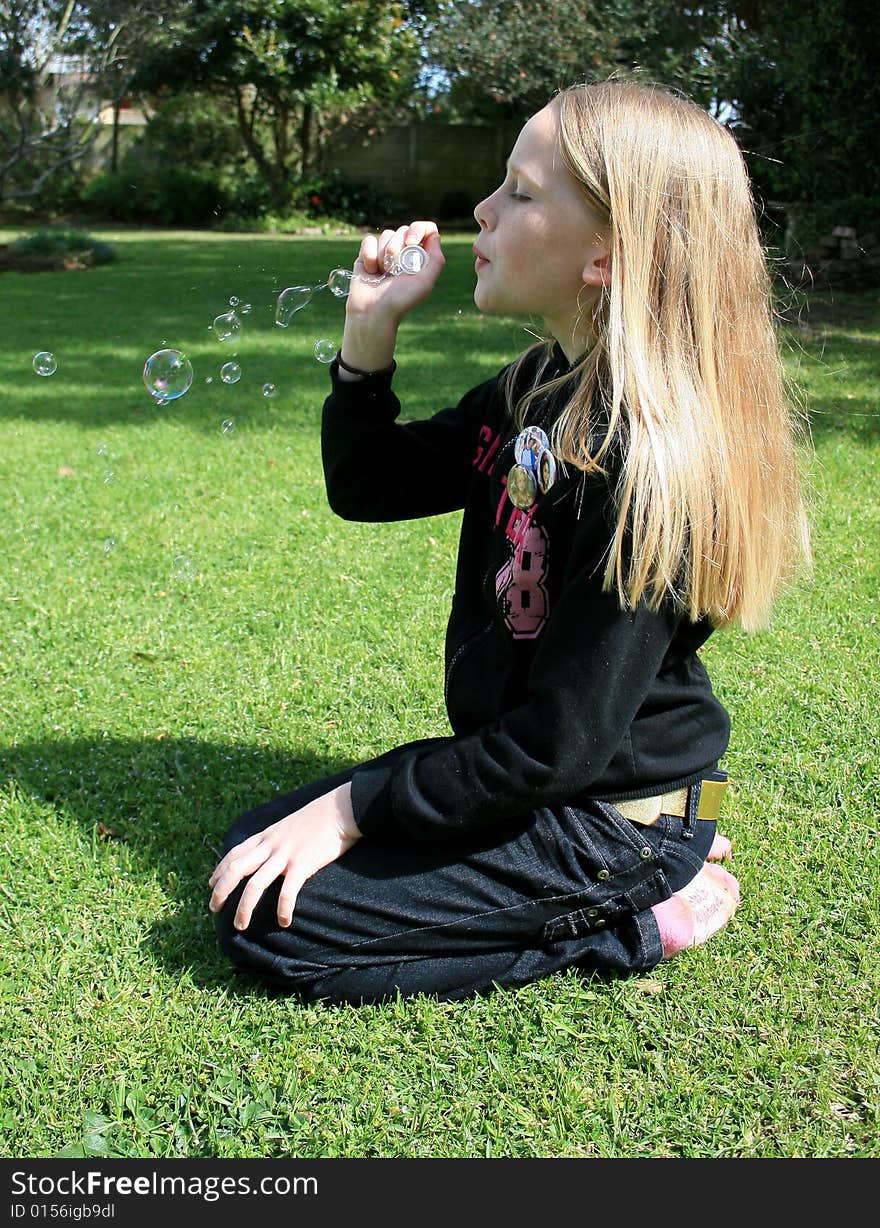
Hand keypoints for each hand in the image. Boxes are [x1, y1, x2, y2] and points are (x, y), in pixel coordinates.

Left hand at [207, 782, 360, 930]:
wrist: (340, 809)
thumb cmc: (319, 818)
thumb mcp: (289, 824)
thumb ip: (277, 837)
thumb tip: (271, 850)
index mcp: (266, 835)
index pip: (235, 854)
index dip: (219, 871)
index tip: (211, 885)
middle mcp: (270, 845)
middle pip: (236, 869)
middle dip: (221, 891)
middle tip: (214, 909)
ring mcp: (285, 855)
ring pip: (256, 884)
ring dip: (244, 907)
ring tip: (240, 926)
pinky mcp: (303, 864)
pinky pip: (287, 891)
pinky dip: (283, 909)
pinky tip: (284, 922)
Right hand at [345, 221, 444, 324]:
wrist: (373, 312)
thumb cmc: (400, 301)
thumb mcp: (425, 283)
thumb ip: (436, 260)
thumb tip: (434, 235)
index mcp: (421, 258)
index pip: (425, 229)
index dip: (417, 230)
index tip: (410, 243)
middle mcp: (405, 253)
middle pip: (403, 230)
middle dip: (397, 249)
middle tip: (394, 271)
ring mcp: (386, 253)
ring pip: (386, 234)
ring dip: (383, 256)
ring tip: (383, 274)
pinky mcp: (368, 254)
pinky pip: (369, 240)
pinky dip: (369, 255)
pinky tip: (371, 271)